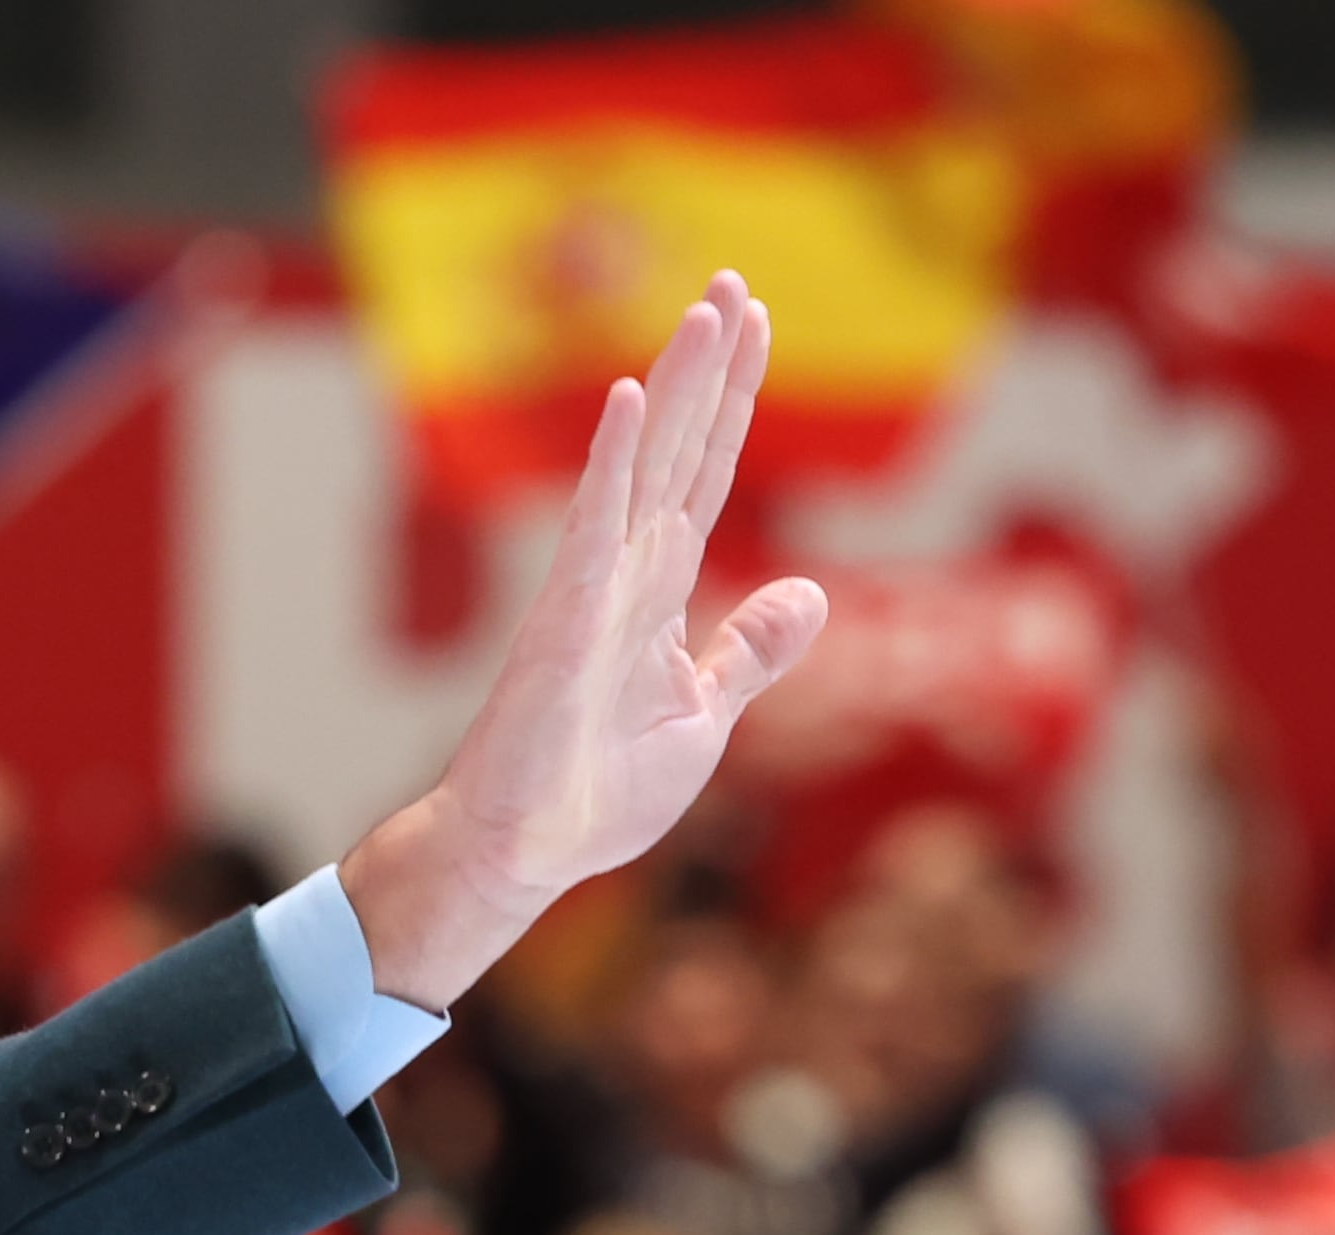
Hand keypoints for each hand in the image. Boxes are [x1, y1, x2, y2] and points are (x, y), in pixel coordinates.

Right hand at [335, 273, 829, 1009]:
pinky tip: (632, 400)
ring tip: (704, 311)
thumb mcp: (704, 716)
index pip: (706, 477)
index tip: (757, 327)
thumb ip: (750, 652)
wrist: (525, 853)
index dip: (734, 404)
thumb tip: (810, 593)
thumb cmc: (596, 793)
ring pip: (644, 469)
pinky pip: (594, 526)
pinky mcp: (563, 620)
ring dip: (674, 389)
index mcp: (659, 592)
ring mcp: (592, 591)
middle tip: (734, 282)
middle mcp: (625, 574)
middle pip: (680, 451)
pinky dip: (614, 461)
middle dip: (709, 369)